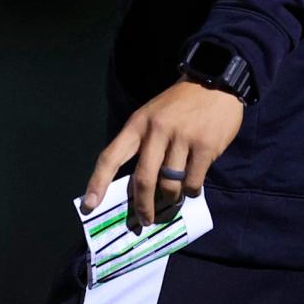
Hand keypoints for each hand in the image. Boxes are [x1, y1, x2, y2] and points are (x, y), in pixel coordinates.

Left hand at [80, 74, 245, 228]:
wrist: (214, 83)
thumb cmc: (179, 105)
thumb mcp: (152, 116)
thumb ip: (142, 146)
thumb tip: (137, 188)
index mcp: (137, 123)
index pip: (111, 156)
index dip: (98, 183)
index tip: (89, 206)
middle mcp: (157, 130)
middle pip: (143, 179)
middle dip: (143, 206)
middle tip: (145, 220)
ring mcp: (183, 138)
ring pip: (170, 185)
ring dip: (171, 199)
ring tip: (173, 199)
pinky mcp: (205, 146)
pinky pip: (193, 182)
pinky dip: (191, 191)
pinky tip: (192, 187)